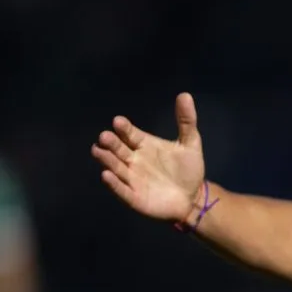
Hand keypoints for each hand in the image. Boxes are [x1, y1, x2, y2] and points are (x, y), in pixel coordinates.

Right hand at [92, 93, 205, 223]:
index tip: (118, 122)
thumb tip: (185, 95)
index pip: (130, 134)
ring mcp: (132, 178)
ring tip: (98, 151)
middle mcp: (133, 160)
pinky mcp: (134, 196)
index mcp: (143, 144)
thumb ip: (186, 122)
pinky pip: (121, 190)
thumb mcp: (190, 144)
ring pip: (116, 167)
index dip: (124, 128)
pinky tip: (106, 175)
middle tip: (104, 136)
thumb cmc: (188, 170)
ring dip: (107, 160)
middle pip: (118, 149)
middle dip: (111, 143)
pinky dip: (114, 184)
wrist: (193, 197)